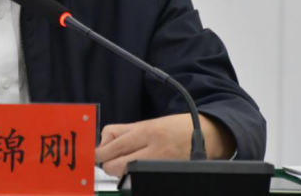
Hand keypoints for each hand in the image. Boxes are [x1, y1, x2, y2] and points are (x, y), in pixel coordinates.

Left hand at [95, 113, 235, 176]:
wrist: (205, 135)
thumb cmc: (174, 128)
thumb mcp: (146, 123)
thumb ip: (121, 132)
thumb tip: (101, 144)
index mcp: (147, 132)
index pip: (113, 146)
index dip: (99, 152)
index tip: (95, 154)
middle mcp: (155, 150)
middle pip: (116, 165)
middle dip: (108, 164)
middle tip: (109, 159)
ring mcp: (161, 165)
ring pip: (126, 174)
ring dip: (121, 170)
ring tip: (126, 162)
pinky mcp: (165, 174)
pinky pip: (140, 178)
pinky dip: (134, 175)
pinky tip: (137, 168)